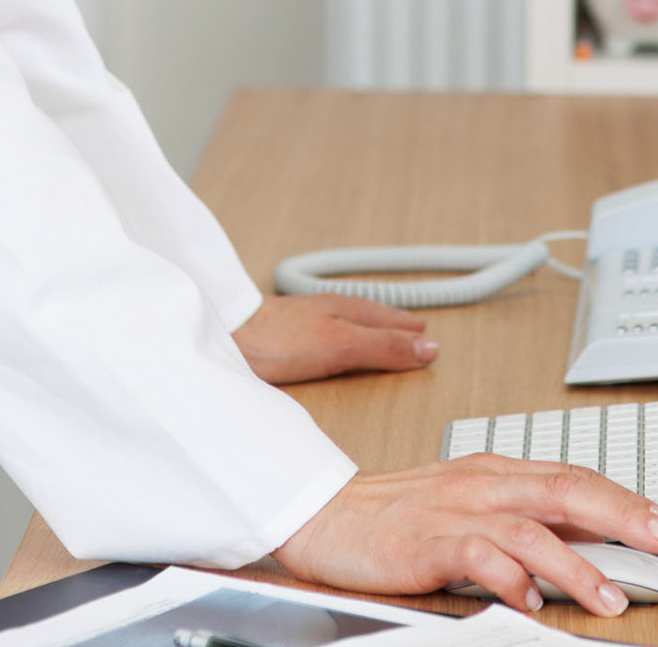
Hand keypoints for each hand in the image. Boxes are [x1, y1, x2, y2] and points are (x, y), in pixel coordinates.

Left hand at [232, 293, 437, 384]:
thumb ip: (384, 347)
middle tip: (414, 331)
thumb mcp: (342, 345)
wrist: (228, 337)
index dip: (409, 332)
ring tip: (380, 333)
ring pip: (349, 322)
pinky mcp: (287, 334)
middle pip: (371, 317)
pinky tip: (333, 342)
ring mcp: (307, 320)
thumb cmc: (279, 339)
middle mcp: (328, 311)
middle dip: (394, 326)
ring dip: (370, 329)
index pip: (388, 321)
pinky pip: (328, 331)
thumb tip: (428, 347)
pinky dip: (344, 336)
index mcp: (345, 310)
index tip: (429, 340)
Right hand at [274, 458, 657, 616]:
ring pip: (531, 527)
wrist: (326, 513)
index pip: (572, 476)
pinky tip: (530, 601)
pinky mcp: (428, 539)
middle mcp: (483, 482)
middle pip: (565, 489)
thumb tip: (579, 542)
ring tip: (610, 598)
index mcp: (495, 471)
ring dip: (577, 564)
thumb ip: (519, 518)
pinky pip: (479, 555)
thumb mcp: (466, 506)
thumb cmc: (396, 516)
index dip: (624, 497)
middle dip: (622, 514)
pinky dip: (510, 578)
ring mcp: (456, 508)